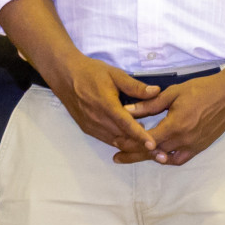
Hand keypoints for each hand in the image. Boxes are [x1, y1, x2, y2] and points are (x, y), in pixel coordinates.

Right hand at [39, 54, 160, 154]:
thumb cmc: (92, 72)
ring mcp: (91, 126)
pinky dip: (119, 142)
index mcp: (106, 105)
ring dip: (130, 146)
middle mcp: (98, 120)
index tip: (153, 145)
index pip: (126, 125)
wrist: (65, 76)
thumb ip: (135, 86)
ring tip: (149, 150)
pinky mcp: (87, 128)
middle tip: (159, 151)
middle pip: (122, 138)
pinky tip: (132, 140)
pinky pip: (106, 139)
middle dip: (140, 145)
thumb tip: (156, 92)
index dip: (140, 136)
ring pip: (114, 141)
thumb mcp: (116, 74)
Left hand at [119, 73, 224, 165]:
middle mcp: (183, 139)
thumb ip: (150, 104)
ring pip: (164, 158)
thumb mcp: (174, 93)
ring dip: (148, 158)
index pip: (146, 139)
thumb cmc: (203, 89)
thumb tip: (127, 110)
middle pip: (152, 152)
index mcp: (175, 125)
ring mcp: (193, 145)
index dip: (129, 142)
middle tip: (118, 155)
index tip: (116, 142)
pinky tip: (159, 156)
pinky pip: (180, 159)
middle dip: (133, 153)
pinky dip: (167, 159)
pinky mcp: (200, 147)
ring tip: (133, 157)